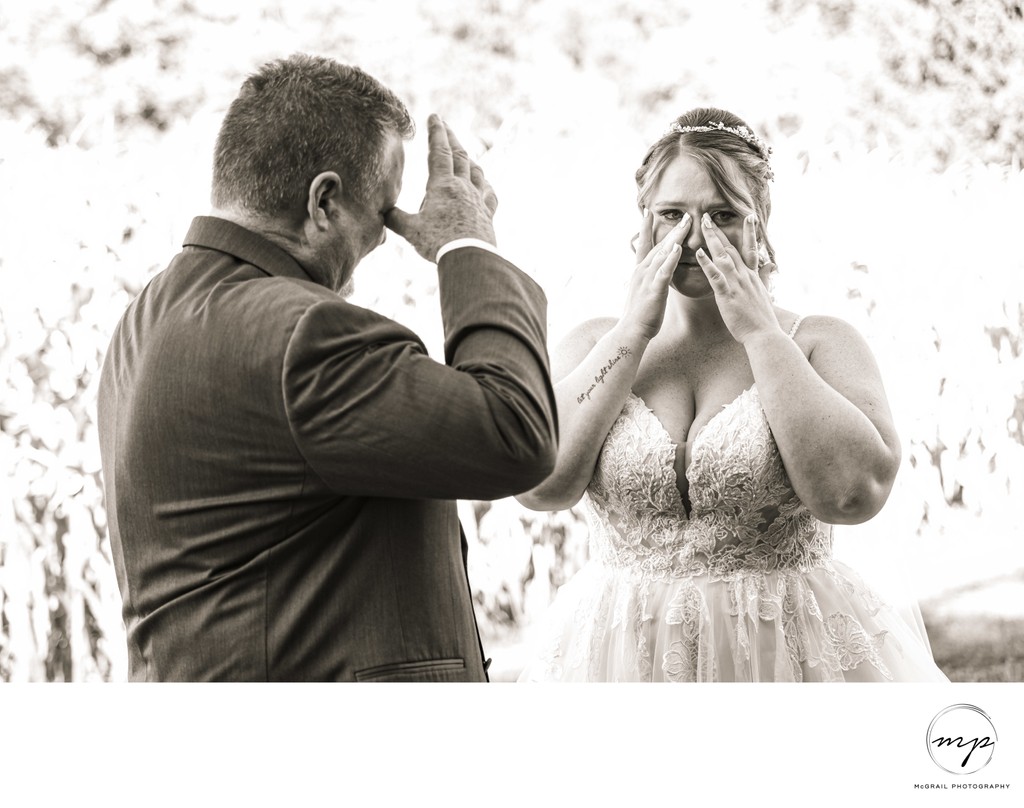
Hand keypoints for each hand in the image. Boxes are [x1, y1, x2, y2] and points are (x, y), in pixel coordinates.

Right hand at [385, 115, 497, 261]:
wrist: (468, 258)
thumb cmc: (437, 242)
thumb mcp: (410, 230)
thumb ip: (395, 219)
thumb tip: (382, 213)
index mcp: (442, 185)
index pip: (439, 151)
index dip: (437, 132)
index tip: (435, 117)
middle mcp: (463, 187)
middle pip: (460, 156)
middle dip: (452, 138)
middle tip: (446, 126)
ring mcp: (478, 200)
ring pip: (476, 172)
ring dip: (469, 159)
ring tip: (465, 154)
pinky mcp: (487, 214)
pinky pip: (489, 194)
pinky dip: (485, 185)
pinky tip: (485, 186)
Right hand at [622, 210, 690, 339]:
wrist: (631, 331)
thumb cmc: (640, 315)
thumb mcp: (643, 292)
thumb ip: (648, 279)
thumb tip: (653, 273)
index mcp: (640, 271)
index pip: (644, 245)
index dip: (646, 228)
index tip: (649, 212)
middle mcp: (642, 271)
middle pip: (659, 245)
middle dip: (672, 229)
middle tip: (685, 214)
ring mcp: (647, 279)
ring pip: (662, 254)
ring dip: (674, 237)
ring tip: (686, 223)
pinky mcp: (654, 290)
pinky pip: (663, 271)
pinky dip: (670, 259)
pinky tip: (677, 248)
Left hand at [695, 213, 777, 343]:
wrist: (765, 335)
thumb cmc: (761, 319)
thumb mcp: (764, 294)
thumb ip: (764, 277)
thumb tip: (771, 266)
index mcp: (752, 276)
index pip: (749, 249)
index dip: (748, 232)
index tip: (747, 215)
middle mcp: (745, 276)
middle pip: (730, 248)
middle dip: (718, 231)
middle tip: (707, 215)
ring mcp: (737, 284)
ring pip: (723, 257)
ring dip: (712, 239)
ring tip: (701, 224)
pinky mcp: (728, 295)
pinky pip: (716, 277)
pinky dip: (708, 264)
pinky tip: (699, 253)